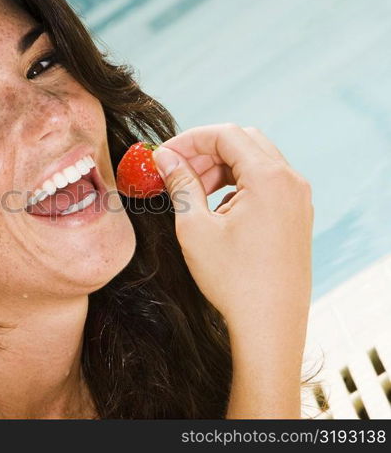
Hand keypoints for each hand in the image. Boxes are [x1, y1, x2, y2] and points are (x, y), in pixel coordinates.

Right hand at [153, 124, 312, 339]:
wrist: (270, 326)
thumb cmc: (233, 280)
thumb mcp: (195, 227)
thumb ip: (180, 184)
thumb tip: (165, 158)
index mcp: (270, 178)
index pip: (226, 135)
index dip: (189, 139)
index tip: (163, 155)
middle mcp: (291, 182)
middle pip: (243, 143)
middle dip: (205, 152)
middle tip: (174, 172)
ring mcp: (299, 199)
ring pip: (255, 162)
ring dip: (221, 168)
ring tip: (192, 192)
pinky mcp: (297, 216)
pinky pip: (266, 184)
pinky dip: (238, 185)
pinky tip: (216, 210)